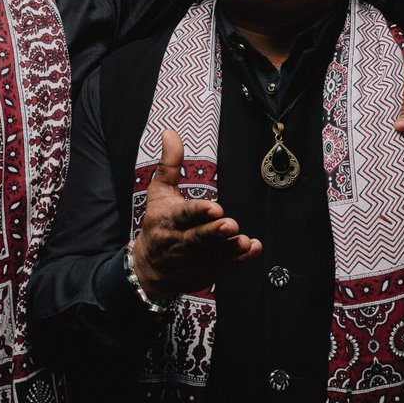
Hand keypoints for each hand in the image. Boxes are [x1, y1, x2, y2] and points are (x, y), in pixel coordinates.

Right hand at [132, 130, 261, 300]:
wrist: (149, 269)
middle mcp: (181, 241)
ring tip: (243, 240)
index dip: (198, 212)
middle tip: (230, 225)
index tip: (214, 208)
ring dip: (230, 248)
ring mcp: (195, 258)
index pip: (183, 215)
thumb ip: (169, 163)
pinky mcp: (207, 270)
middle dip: (213, 232)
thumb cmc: (157, 225)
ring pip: (213, 254)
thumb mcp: (158, 193)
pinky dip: (240, 259)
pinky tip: (253, 248)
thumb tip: (170, 132)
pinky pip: (226, 266)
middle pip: (198, 237)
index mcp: (169, 220)